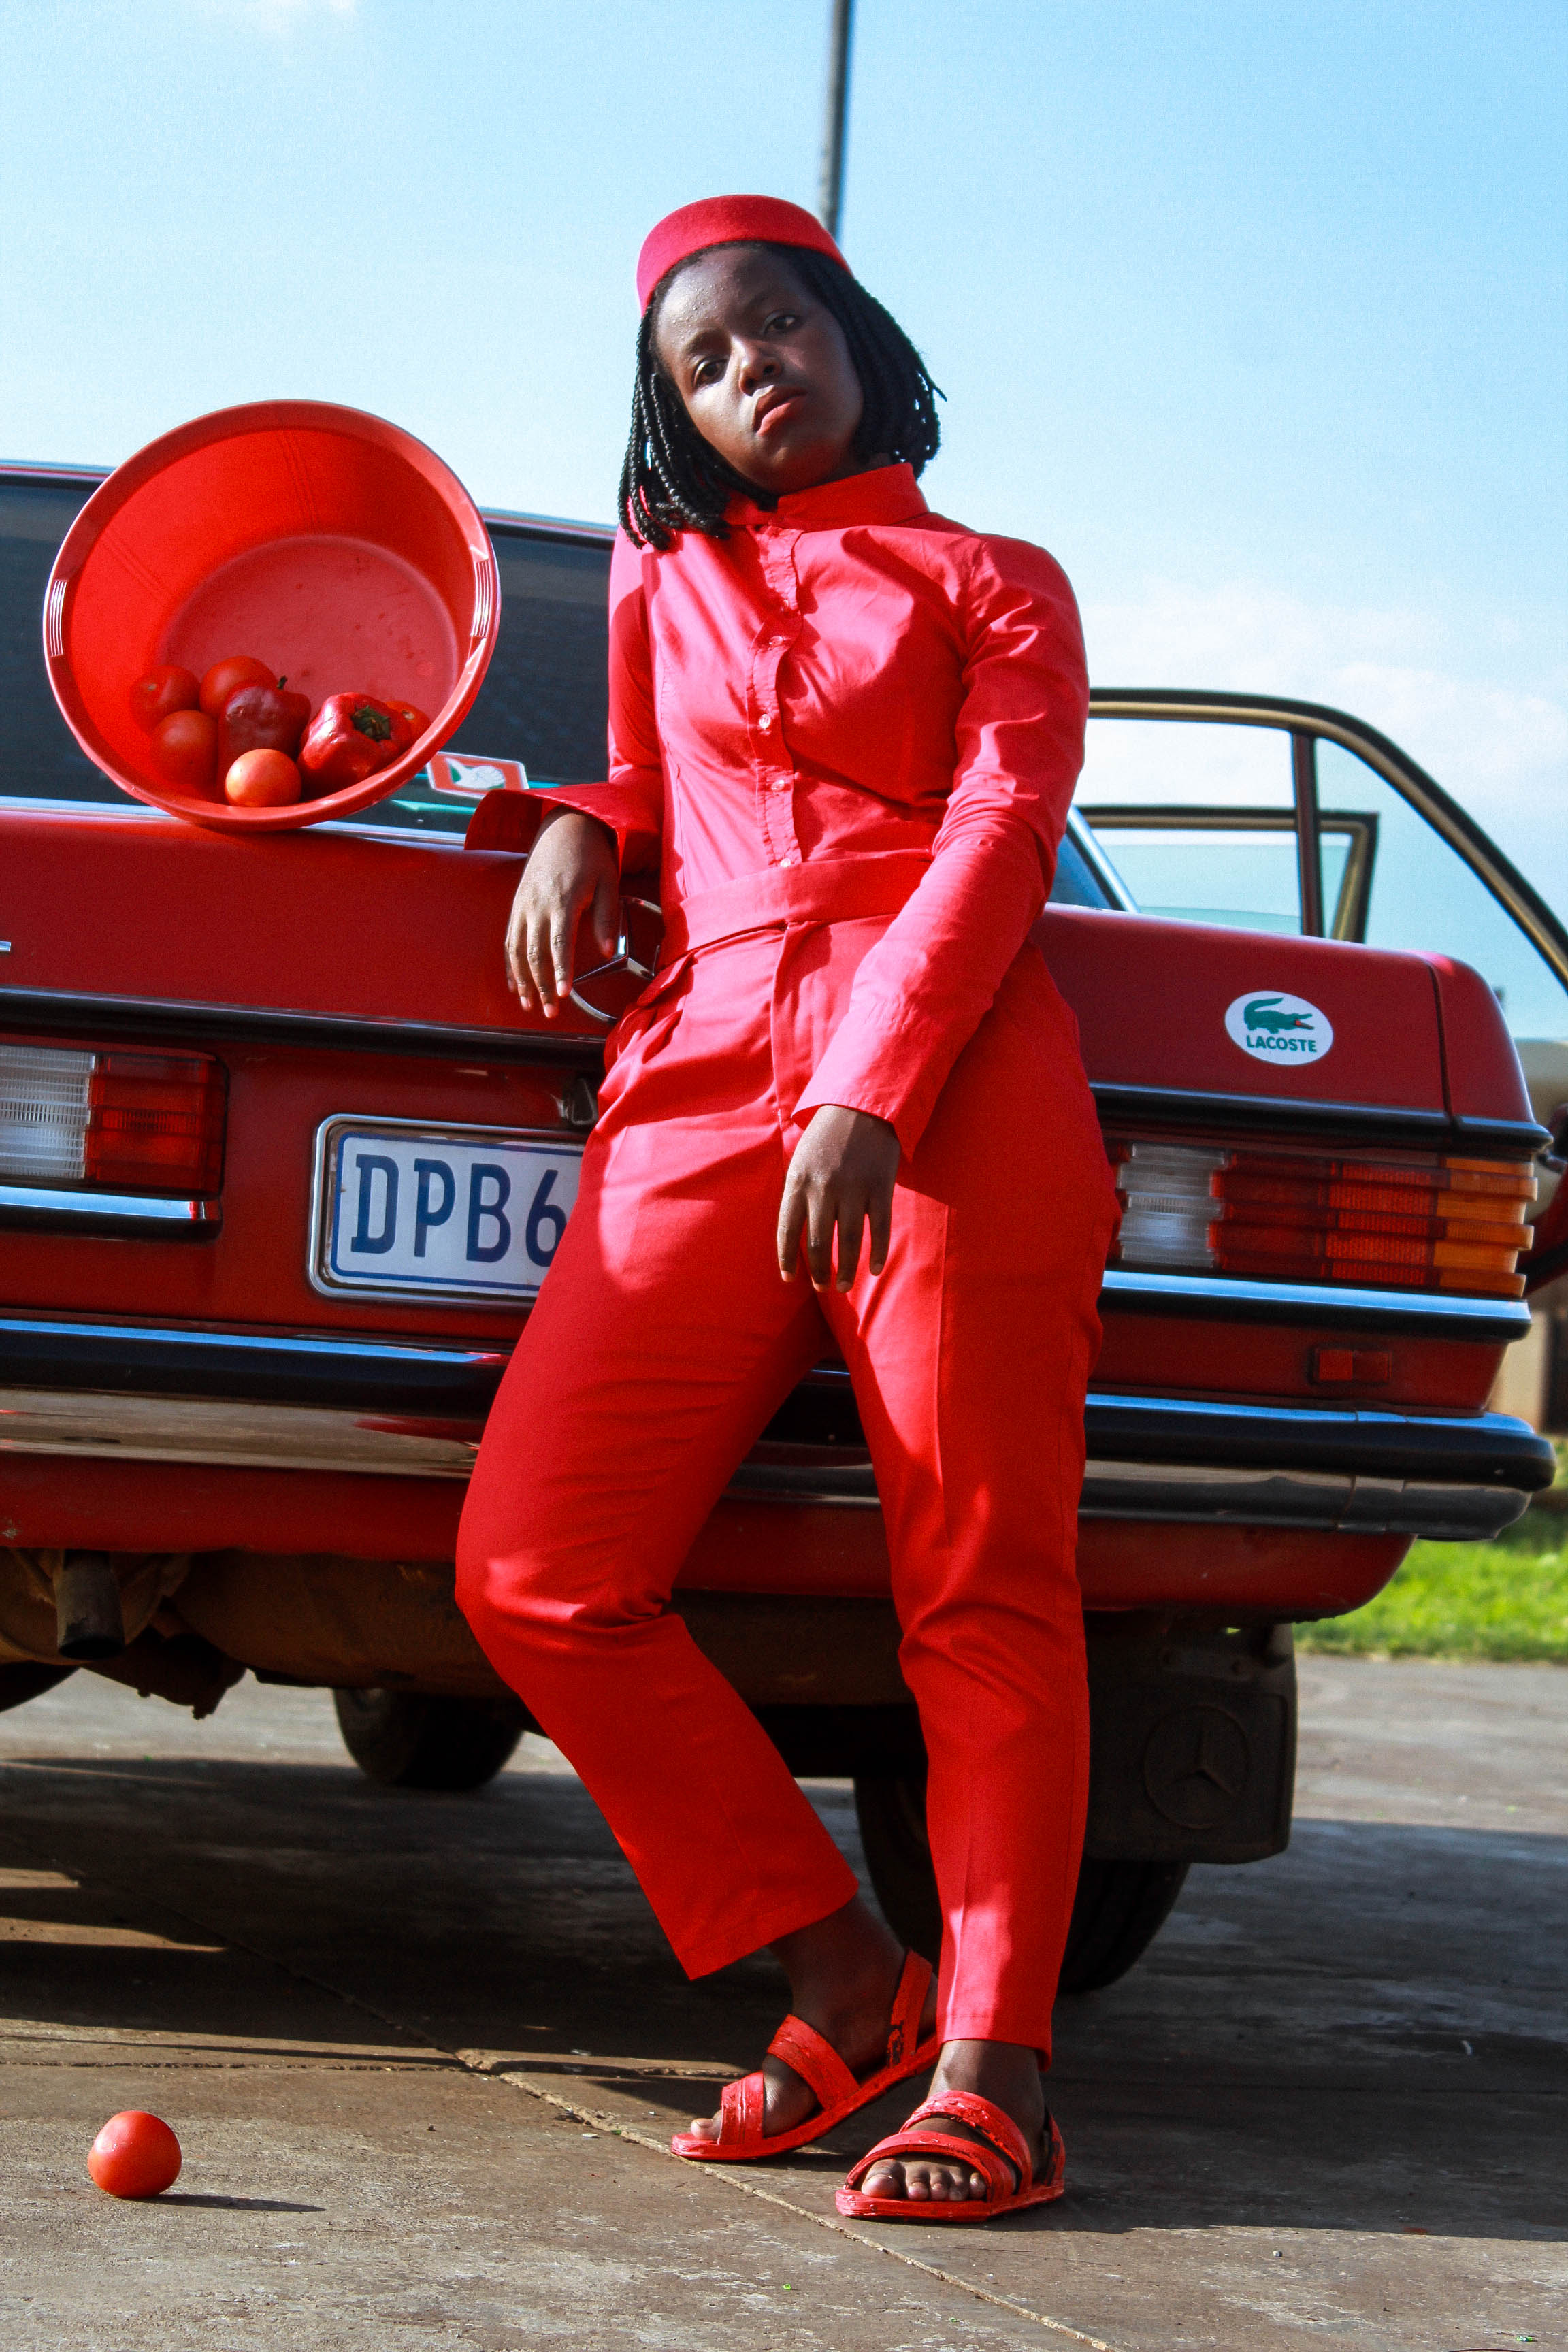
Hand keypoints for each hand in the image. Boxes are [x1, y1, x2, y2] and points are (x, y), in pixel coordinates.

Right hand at [505, 810, 619, 1018]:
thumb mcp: (608, 881)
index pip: (559, 943)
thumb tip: (606, 951)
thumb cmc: (591, 855)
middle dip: (541, 986)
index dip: (560, 971)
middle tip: (550, 1012)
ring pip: (517, 949)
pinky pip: (509, 939)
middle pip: (535, 953)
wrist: (563, 826)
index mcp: (563, 900)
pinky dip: (510, 964)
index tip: (564, 994)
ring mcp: (523, 905)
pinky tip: (515, 984)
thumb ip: (606, 917)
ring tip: (529, 1005)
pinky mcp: (516, 904)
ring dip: (522, 981)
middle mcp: (538, 904)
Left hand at [777, 1106, 900, 1289]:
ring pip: (849, 1242)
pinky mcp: (880, 1188)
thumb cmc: (827, 1135)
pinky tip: (875, 1269)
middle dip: (819, 1272)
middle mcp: (823, 1188)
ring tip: (843, 1287)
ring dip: (846, 1271)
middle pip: (819, 1244)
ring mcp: (854, 1189)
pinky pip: (880, 1229)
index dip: (787, 1259)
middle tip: (822, 1288)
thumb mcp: (801, 1158)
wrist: (863, 1104)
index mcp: (798, 1181)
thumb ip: (797, 1192)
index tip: (789, 1278)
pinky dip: (877, 1253)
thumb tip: (794, 1232)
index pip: (787, 1230)